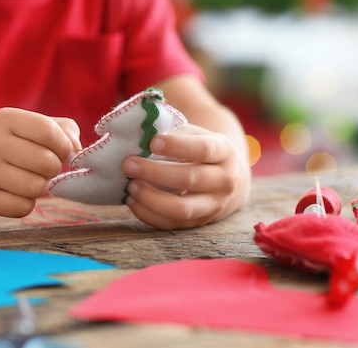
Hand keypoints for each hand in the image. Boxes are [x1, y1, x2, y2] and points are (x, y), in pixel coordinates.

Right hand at [0, 107, 80, 216]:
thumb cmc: (7, 146)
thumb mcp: (28, 126)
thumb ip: (62, 130)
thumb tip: (77, 149)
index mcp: (6, 119)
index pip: (49, 132)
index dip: (64, 147)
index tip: (62, 153)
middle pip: (47, 163)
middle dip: (53, 169)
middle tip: (42, 169)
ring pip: (37, 188)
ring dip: (40, 188)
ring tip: (27, 180)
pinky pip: (23, 207)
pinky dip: (26, 204)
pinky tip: (13, 194)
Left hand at [122, 123, 249, 229]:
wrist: (229, 180)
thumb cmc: (201, 151)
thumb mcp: (196, 135)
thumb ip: (173, 132)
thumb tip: (139, 134)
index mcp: (224, 152)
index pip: (204, 149)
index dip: (178, 146)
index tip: (153, 142)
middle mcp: (224, 181)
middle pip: (190, 179)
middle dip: (155, 172)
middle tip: (129, 164)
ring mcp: (213, 206)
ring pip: (182, 209)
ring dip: (151, 198)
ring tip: (130, 185)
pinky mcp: (198, 224)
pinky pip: (171, 224)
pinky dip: (148, 214)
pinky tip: (132, 200)